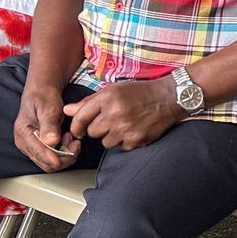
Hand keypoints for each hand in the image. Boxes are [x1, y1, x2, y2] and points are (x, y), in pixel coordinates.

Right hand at [14, 81, 79, 171]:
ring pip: (52, 162)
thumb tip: (51, 142)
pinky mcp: (41, 146)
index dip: (55, 158)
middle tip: (75, 142)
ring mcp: (33, 146)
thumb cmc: (43, 96)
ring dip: (66, 153)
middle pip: (46, 163)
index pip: (38, 154)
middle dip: (64, 156)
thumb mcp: (47, 107)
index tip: (69, 155)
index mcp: (23, 134)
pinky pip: (55, 156)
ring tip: (72, 137)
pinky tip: (69, 139)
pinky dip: (65, 151)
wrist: (43, 91)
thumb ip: (49, 125)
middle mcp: (25, 143)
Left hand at [64, 78, 182, 151]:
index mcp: (107, 98)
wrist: (168, 98)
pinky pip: (121, 147)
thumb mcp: (113, 90)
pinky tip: (134, 130)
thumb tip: (67, 110)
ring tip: (124, 125)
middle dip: (99, 129)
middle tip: (111, 121)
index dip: (76, 126)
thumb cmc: (140, 92)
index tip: (78, 129)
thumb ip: (89, 102)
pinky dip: (126, 141)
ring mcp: (126, 129)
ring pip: (106, 142)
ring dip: (112, 136)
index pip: (80, 117)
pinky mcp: (136, 140)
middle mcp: (115, 114)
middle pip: (93, 132)